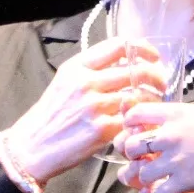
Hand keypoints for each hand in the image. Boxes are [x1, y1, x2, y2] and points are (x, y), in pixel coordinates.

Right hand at [3, 38, 165, 183]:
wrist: (32, 146)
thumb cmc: (50, 115)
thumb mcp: (64, 81)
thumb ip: (91, 69)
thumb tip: (125, 61)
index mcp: (77, 66)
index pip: (119, 45)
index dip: (142, 48)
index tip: (152, 56)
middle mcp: (86, 82)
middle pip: (135, 70)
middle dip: (155, 75)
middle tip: (161, 81)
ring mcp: (94, 106)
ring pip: (138, 95)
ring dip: (153, 98)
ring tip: (156, 101)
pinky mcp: (101, 130)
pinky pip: (132, 119)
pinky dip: (142, 118)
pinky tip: (144, 120)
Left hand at [114, 102, 193, 192]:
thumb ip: (192, 116)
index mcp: (175, 114)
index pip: (138, 113)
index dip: (129, 122)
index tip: (131, 128)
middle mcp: (169, 135)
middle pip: (132, 145)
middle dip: (131, 154)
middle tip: (136, 158)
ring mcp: (174, 159)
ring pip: (141, 172)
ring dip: (140, 178)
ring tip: (143, 182)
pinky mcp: (183, 181)